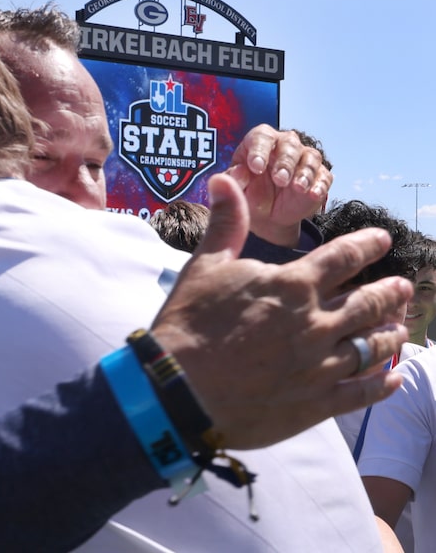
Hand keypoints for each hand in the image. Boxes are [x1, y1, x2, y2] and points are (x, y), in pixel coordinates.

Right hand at [150, 173, 409, 448]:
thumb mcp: (205, 266)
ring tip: (400, 328)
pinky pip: (361, 393)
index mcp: (293, 285)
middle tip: (403, 287)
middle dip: (389, 292)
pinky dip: (381, 384)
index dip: (366, 245)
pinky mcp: (314, 403)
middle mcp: (316, 323)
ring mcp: (319, 366)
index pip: (343, 257)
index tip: (382, 239)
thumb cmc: (190, 324)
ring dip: (389, 334)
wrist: (178, 388)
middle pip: (367, 303)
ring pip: (371, 347)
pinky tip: (392, 379)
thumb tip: (222, 179)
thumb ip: (225, 223)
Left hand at [226, 124, 331, 246]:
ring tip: (298, 187)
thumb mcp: (238, 188)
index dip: (259, 150)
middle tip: (280, 179)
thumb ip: (234, 179)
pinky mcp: (319, 176)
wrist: (267, 216)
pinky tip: (313, 194)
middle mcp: (284, 146)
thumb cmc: (250, 193)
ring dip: (305, 172)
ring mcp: (303, 160)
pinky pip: (324, 176)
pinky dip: (320, 185)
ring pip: (310, 157)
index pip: (262, 137)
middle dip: (285, 162)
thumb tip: (238, 172)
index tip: (256, 167)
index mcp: (260, 143)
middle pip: (289, 144)